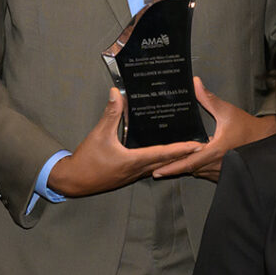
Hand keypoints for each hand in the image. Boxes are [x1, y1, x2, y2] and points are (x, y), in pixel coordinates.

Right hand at [45, 89, 205, 197]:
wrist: (74, 181)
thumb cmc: (88, 160)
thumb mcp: (99, 134)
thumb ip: (110, 114)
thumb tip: (116, 93)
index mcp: (135, 160)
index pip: (164, 153)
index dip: (182, 149)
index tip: (198, 145)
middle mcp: (139, 169)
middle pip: (167, 162)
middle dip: (184, 154)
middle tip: (201, 147)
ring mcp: (134, 174)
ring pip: (160, 166)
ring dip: (174, 159)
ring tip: (186, 150)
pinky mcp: (129, 175)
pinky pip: (150, 168)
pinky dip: (160, 162)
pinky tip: (162, 155)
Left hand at [151, 76, 275, 179]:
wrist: (266, 140)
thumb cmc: (247, 127)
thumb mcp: (226, 111)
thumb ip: (208, 99)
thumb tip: (195, 83)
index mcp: (215, 151)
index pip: (188, 163)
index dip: (171, 168)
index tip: (157, 171)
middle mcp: (216, 165)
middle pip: (189, 170)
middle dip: (173, 168)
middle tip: (155, 168)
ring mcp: (220, 171)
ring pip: (197, 173)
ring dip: (185, 169)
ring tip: (168, 167)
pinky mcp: (224, 174)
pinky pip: (206, 174)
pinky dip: (197, 169)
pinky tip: (191, 164)